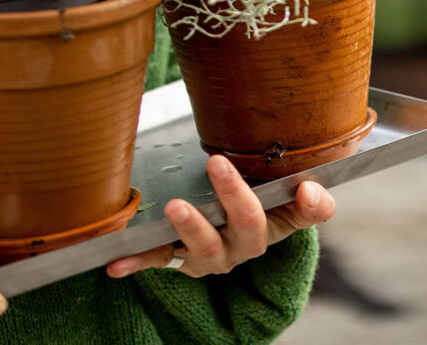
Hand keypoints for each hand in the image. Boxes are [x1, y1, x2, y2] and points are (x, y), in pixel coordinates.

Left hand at [103, 156, 336, 278]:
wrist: (216, 234)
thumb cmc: (249, 205)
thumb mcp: (278, 197)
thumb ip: (304, 193)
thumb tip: (311, 188)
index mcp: (273, 225)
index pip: (300, 216)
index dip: (307, 206)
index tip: (304, 187)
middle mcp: (242, 246)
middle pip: (246, 227)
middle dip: (233, 196)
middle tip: (217, 162)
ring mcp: (208, 256)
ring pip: (204, 248)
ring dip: (190, 226)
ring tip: (176, 206)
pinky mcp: (176, 259)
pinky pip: (156, 260)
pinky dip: (135, 262)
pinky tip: (115, 264)